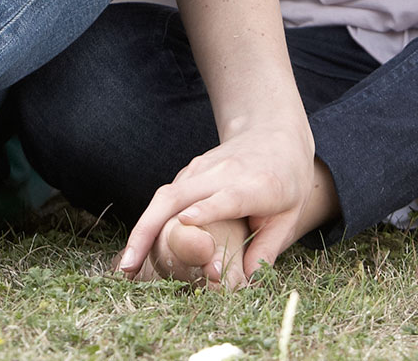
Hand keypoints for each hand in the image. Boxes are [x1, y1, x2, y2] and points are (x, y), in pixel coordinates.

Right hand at [117, 120, 316, 287]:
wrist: (274, 132)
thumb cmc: (288, 179)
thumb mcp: (291, 215)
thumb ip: (267, 249)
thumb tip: (242, 284)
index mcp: (256, 185)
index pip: (227, 197)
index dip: (207, 210)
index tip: (185, 223)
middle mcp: (223, 172)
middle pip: (178, 196)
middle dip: (150, 229)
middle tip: (129, 265)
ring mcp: (202, 169)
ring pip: (164, 196)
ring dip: (142, 229)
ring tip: (126, 265)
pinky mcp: (190, 172)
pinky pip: (165, 197)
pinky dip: (148, 222)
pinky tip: (137, 248)